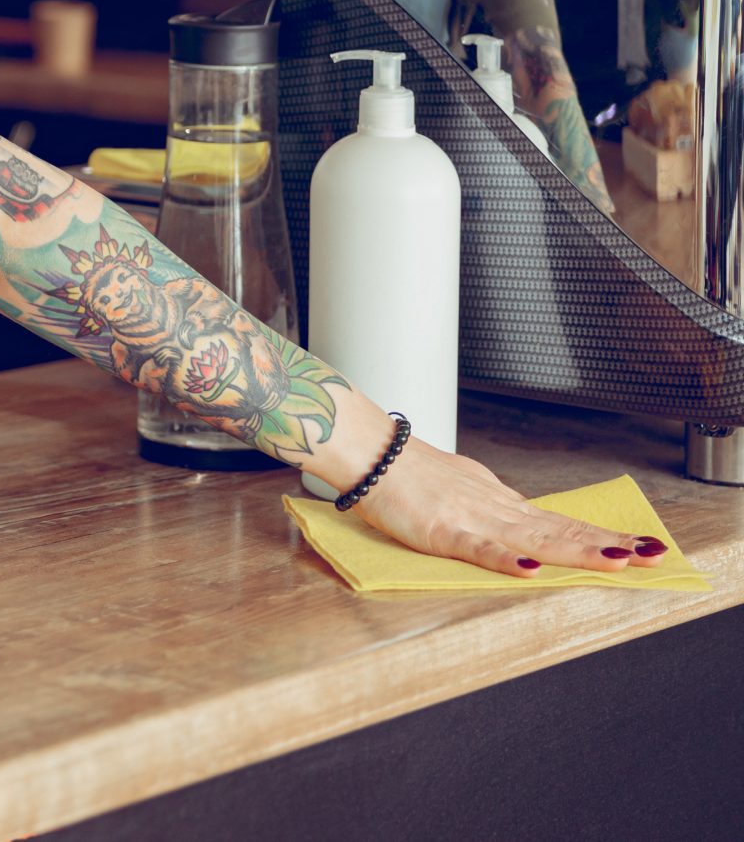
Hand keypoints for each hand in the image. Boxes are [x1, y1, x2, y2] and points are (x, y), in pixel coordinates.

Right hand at [349, 434, 669, 575]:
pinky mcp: (440, 531)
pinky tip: (530, 569)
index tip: (638, 545)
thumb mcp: (458, 488)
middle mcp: (494, 509)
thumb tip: (518, 520)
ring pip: (532, 538)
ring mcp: (470, 519)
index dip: (598, 534)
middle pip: (558, 530)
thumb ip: (488, 508)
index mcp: (497, 502)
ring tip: (616, 561)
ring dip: (576, 550)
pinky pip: (477, 548)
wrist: (367, 451)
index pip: (557, 521)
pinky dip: (505, 559)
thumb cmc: (403, 470)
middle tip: (652, 554)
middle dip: (606, 543)